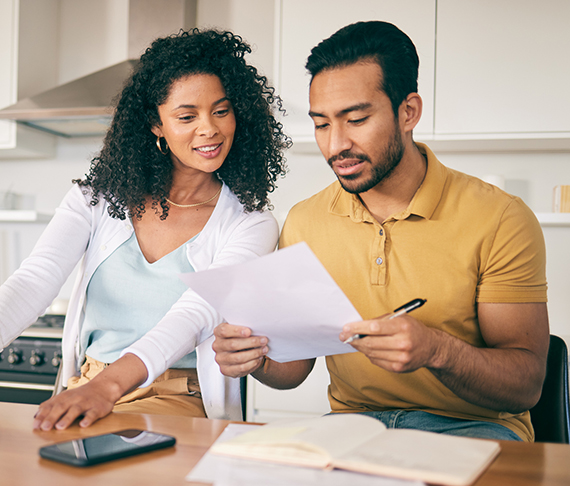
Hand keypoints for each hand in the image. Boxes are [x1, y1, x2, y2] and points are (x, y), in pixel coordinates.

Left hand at [32, 353, 146, 430]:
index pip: (51, 405)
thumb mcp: (66, 397)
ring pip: (76, 409)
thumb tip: (36, 415)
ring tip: (60, 427)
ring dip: (67, 418)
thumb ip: (52, 405)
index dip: (42, 415)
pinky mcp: (98, 408)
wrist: (105, 387)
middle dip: (51, 417)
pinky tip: (83, 424)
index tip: (35, 425)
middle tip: (44, 427)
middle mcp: (74, 399)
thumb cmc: (83, 395)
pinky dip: (88, 419)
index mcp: (65, 397)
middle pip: (61, 407)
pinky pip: (93, 414)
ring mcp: (86, 403)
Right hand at [212, 323, 267, 377]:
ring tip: (264, 350)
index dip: (236, 331)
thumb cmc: (241, 338)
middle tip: (264, 340)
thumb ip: (245, 328)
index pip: (224, 330)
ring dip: (254, 353)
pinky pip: (241, 368)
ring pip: (238, 358)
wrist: (241, 352)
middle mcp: (217, 345)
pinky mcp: (225, 370)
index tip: (249, 331)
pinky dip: (252, 363)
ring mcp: (220, 359)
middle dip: (251, 342)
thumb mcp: (241, 329)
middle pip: (233, 344)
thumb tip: (257, 329)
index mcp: (218, 332)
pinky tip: (258, 358)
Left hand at [339, 314, 443, 372]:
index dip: (357, 328)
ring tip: (353, 341)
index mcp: (402, 327)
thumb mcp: (400, 318)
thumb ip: (380, 321)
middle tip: (344, 336)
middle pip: (371, 342)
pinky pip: (377, 361)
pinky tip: (367, 349)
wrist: (431, 348)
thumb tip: (358, 326)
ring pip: (371, 353)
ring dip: (360, 347)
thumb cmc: (413, 330)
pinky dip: (369, 355)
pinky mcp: (398, 368)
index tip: (346, 328)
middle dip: (354, 339)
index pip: (374, 327)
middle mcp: (402, 343)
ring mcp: (401, 357)